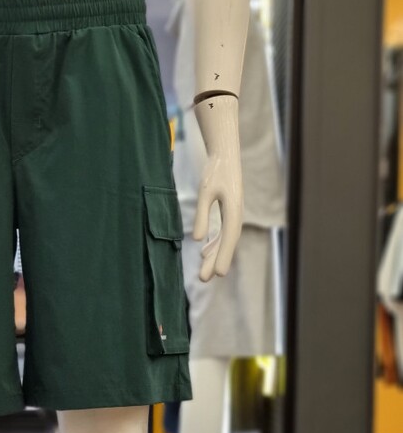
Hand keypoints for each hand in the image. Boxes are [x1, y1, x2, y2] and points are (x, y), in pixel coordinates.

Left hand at [192, 94, 242, 281]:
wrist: (224, 153)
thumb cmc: (215, 170)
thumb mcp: (205, 191)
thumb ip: (201, 215)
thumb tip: (197, 240)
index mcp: (234, 209)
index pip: (229, 238)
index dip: (222, 256)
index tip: (216, 274)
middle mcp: (236, 214)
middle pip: (226, 243)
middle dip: (216, 261)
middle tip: (204, 280)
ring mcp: (233, 213)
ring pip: (224, 240)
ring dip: (214, 255)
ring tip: (203, 272)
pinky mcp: (227, 210)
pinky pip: (221, 232)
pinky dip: (214, 243)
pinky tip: (204, 253)